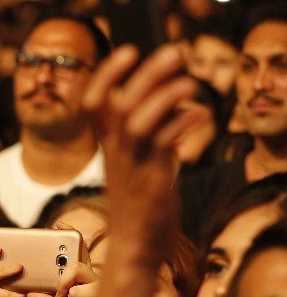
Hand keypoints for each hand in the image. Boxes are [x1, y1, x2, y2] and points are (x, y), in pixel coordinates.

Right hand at [83, 45, 200, 260]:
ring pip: (138, 121)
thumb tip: (177, 102)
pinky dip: (184, 124)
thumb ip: (154, 132)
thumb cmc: (141, 203)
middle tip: (173, 52)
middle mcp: (116, 151)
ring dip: (165, 97)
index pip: (93, 103)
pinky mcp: (152, 180)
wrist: (136, 245)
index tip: (127, 51)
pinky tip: (203, 115)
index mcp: (108, 145)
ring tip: (191, 83)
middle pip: (120, 104)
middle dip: (146, 74)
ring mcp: (132, 165)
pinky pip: (165, 145)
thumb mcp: (141, 161)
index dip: (105, 74)